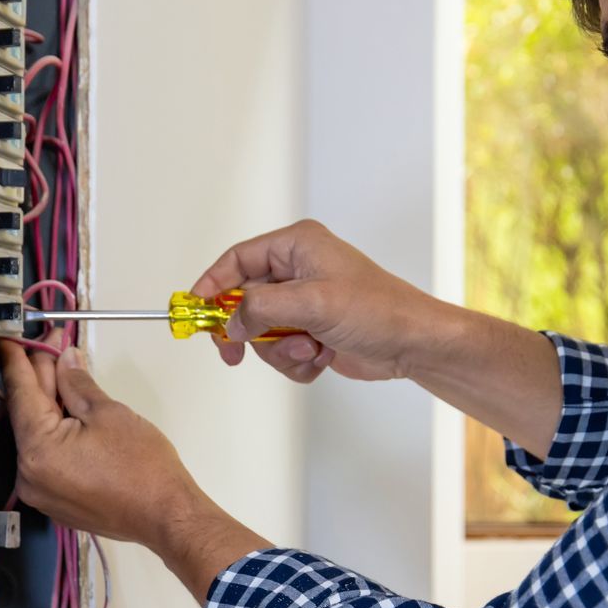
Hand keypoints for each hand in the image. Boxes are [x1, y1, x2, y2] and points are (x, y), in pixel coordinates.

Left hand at [0, 337, 269, 600]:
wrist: (166, 516)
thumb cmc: (142, 465)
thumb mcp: (108, 413)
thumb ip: (77, 383)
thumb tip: (64, 359)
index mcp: (37, 449)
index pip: (20, 393)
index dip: (16, 360)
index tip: (8, 336)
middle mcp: (28, 474)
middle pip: (28, 414)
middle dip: (42, 377)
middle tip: (54, 344)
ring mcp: (40, 490)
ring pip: (38, 434)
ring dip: (50, 402)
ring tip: (65, 372)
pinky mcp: (55, 499)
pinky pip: (47, 455)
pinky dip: (56, 429)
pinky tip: (69, 409)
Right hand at [191, 220, 435, 383]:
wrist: (412, 344)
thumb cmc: (377, 311)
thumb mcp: (312, 303)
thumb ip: (261, 308)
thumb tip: (230, 322)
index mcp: (298, 245)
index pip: (238, 259)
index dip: (212, 284)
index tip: (194, 311)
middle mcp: (299, 270)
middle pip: (244, 300)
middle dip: (250, 330)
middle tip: (234, 352)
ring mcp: (305, 303)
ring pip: (261, 332)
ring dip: (281, 349)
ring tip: (310, 348)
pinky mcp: (312, 331)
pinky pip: (282, 351)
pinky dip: (297, 361)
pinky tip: (322, 356)